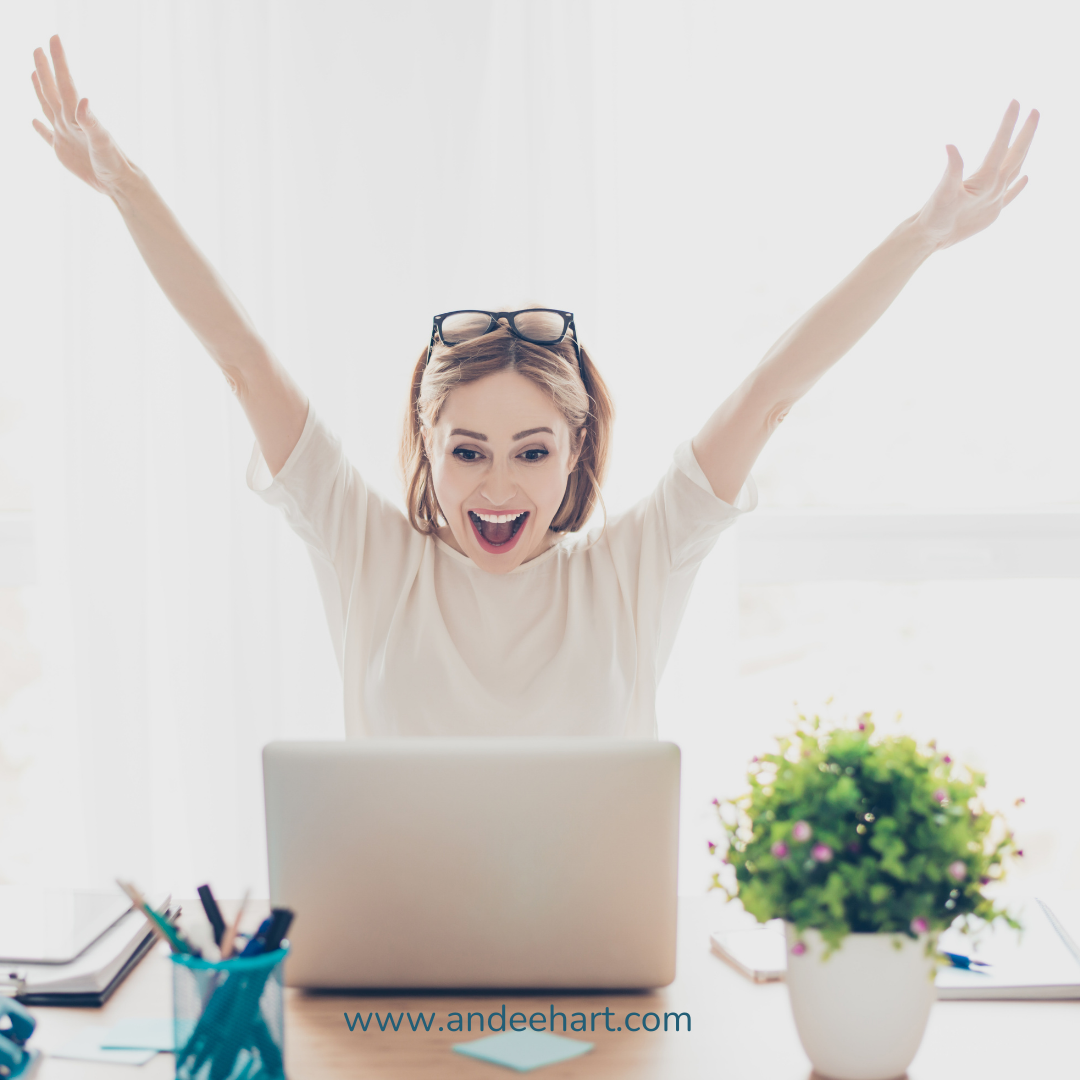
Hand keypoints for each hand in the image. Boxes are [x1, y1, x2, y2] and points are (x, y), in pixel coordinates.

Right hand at [31, 35, 133, 195]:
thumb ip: (91, 121)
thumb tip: (83, 99)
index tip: (54, 38)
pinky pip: (47, 136)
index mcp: (78, 117)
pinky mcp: (63, 151)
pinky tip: (34, 121)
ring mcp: (65, 135)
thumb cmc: (113, 163)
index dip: (59, 62)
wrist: (117, 184)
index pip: (66, 84)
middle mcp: (69, 122)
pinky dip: (39, 128)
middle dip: (46, 69)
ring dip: (40, 90)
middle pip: (54, 90)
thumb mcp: (102, 141)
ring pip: (48, 107)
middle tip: (38, 48)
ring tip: (34, 73)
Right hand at [913, 100, 1038, 249]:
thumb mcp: (941, 191)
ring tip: (1030, 136)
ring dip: (1024, 152)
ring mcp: (997, 201)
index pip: (1001, 145)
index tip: (1016, 101)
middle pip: (1017, 155)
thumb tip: (950, 146)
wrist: (930, 241)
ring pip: (1016, 170)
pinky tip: (1026, 177)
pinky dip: (1020, 184)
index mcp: (986, 181)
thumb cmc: (934, 216)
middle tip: (1035, 111)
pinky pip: (1012, 194)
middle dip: (1026, 133)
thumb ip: (951, 168)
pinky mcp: (992, 212)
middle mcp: (996, 189)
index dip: (1008, 122)